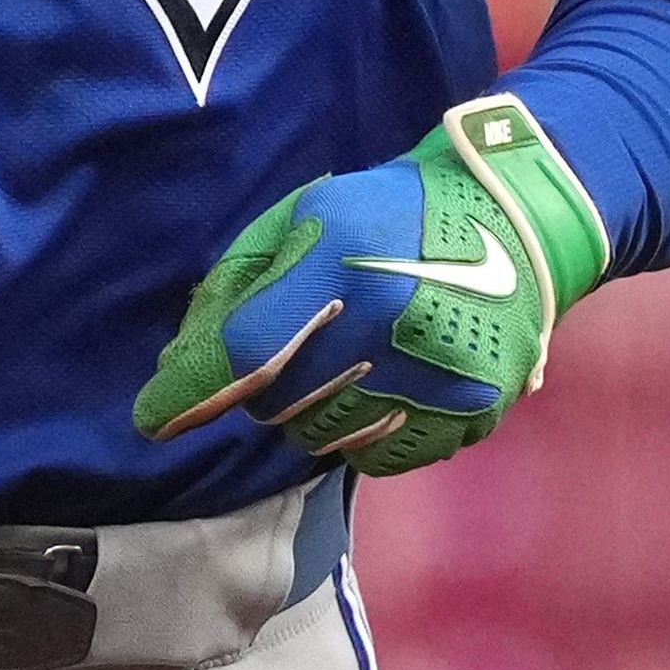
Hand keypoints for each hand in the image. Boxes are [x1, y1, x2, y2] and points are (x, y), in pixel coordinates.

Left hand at [134, 96, 611, 476]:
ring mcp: (437, 382)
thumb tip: (178, 369)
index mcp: (347, 268)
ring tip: (344, 358)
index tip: (153, 420)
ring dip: (310, 409)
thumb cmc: (390, 212)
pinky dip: (360, 432)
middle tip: (295, 343)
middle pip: (279, 403)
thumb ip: (237, 289)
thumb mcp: (304, 219)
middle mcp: (393, 331)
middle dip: (264, 384)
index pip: (248, 354)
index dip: (192, 393)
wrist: (515, 223)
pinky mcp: (468, 417)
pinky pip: (376, 456)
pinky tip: (380, 385)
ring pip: (322, 437)